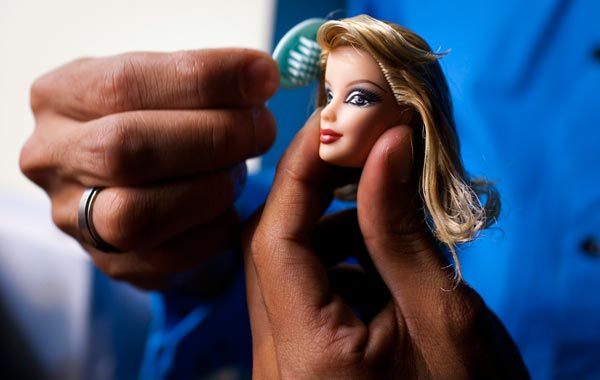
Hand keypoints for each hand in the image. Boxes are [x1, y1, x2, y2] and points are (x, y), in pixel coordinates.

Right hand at [20, 49, 278, 293]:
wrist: (140, 180)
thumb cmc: (157, 120)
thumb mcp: (163, 84)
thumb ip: (203, 80)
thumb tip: (260, 76)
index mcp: (60, 96)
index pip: (124, 83)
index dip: (202, 80)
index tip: (263, 77)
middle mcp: (52, 159)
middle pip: (124, 149)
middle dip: (212, 136)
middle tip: (263, 128)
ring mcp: (73, 218)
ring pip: (137, 214)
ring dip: (210, 190)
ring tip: (241, 170)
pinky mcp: (107, 262)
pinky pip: (164, 260)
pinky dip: (211, 233)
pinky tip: (232, 210)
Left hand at [243, 111, 527, 378]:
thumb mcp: (443, 316)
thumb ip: (401, 230)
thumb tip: (386, 144)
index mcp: (308, 353)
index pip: (273, 239)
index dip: (298, 171)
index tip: (335, 124)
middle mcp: (277, 362)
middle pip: (269, 250)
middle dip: (313, 192)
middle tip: (362, 151)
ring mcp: (285, 364)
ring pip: (284, 269)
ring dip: (330, 228)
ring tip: (385, 212)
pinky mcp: (301, 363)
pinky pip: (303, 293)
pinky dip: (338, 262)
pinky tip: (379, 259)